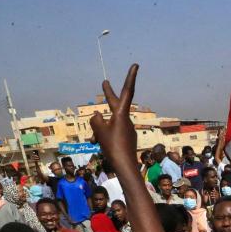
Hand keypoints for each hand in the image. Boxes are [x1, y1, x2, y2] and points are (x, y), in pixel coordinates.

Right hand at [89, 64, 138, 178]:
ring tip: (95, 140)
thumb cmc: (112, 147)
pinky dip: (103, 137)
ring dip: (99, 130)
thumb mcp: (99, 131)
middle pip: (116, 104)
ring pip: (108, 124)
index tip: (135, 65)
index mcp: (121, 114)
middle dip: (108, 95)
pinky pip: (111, 133)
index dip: (130, 77)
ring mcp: (126, 129)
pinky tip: (100, 145)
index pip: (127, 91)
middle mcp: (126, 119)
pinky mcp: (126, 138)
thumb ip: (96, 119)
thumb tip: (97, 115)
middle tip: (104, 82)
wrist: (125, 166)